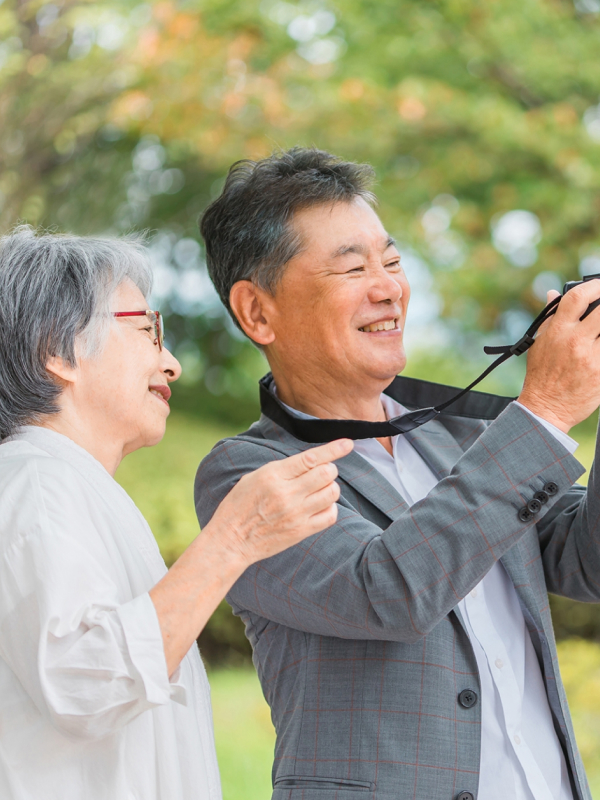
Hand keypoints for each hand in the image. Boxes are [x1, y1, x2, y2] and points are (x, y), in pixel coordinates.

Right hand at [207, 438, 353, 565]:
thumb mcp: (254, 477)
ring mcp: (296, 514)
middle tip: (323, 472)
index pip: (311, 458)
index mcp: (273, 475)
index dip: (334, 449)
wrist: (231, 541)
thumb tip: (310, 461)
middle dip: (330, 469)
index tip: (348, 444)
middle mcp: (287, 493)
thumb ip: (282, 469)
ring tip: (319, 490)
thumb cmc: (239, 506)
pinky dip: (330, 508)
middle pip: (327, 473)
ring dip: (331, 487)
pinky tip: (320, 506)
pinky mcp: (301, 531)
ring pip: (332, 493)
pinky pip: (330, 515)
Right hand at [518, 279, 599, 431]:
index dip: (593, 286)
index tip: (598, 286)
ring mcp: (591, 358)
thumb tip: (553, 294)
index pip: (577, 298)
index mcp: (557, 332)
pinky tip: (598, 348)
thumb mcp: (538, 343)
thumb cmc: (541, 376)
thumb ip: (550, 317)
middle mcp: (575, 342)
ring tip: (598, 334)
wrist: (546, 408)